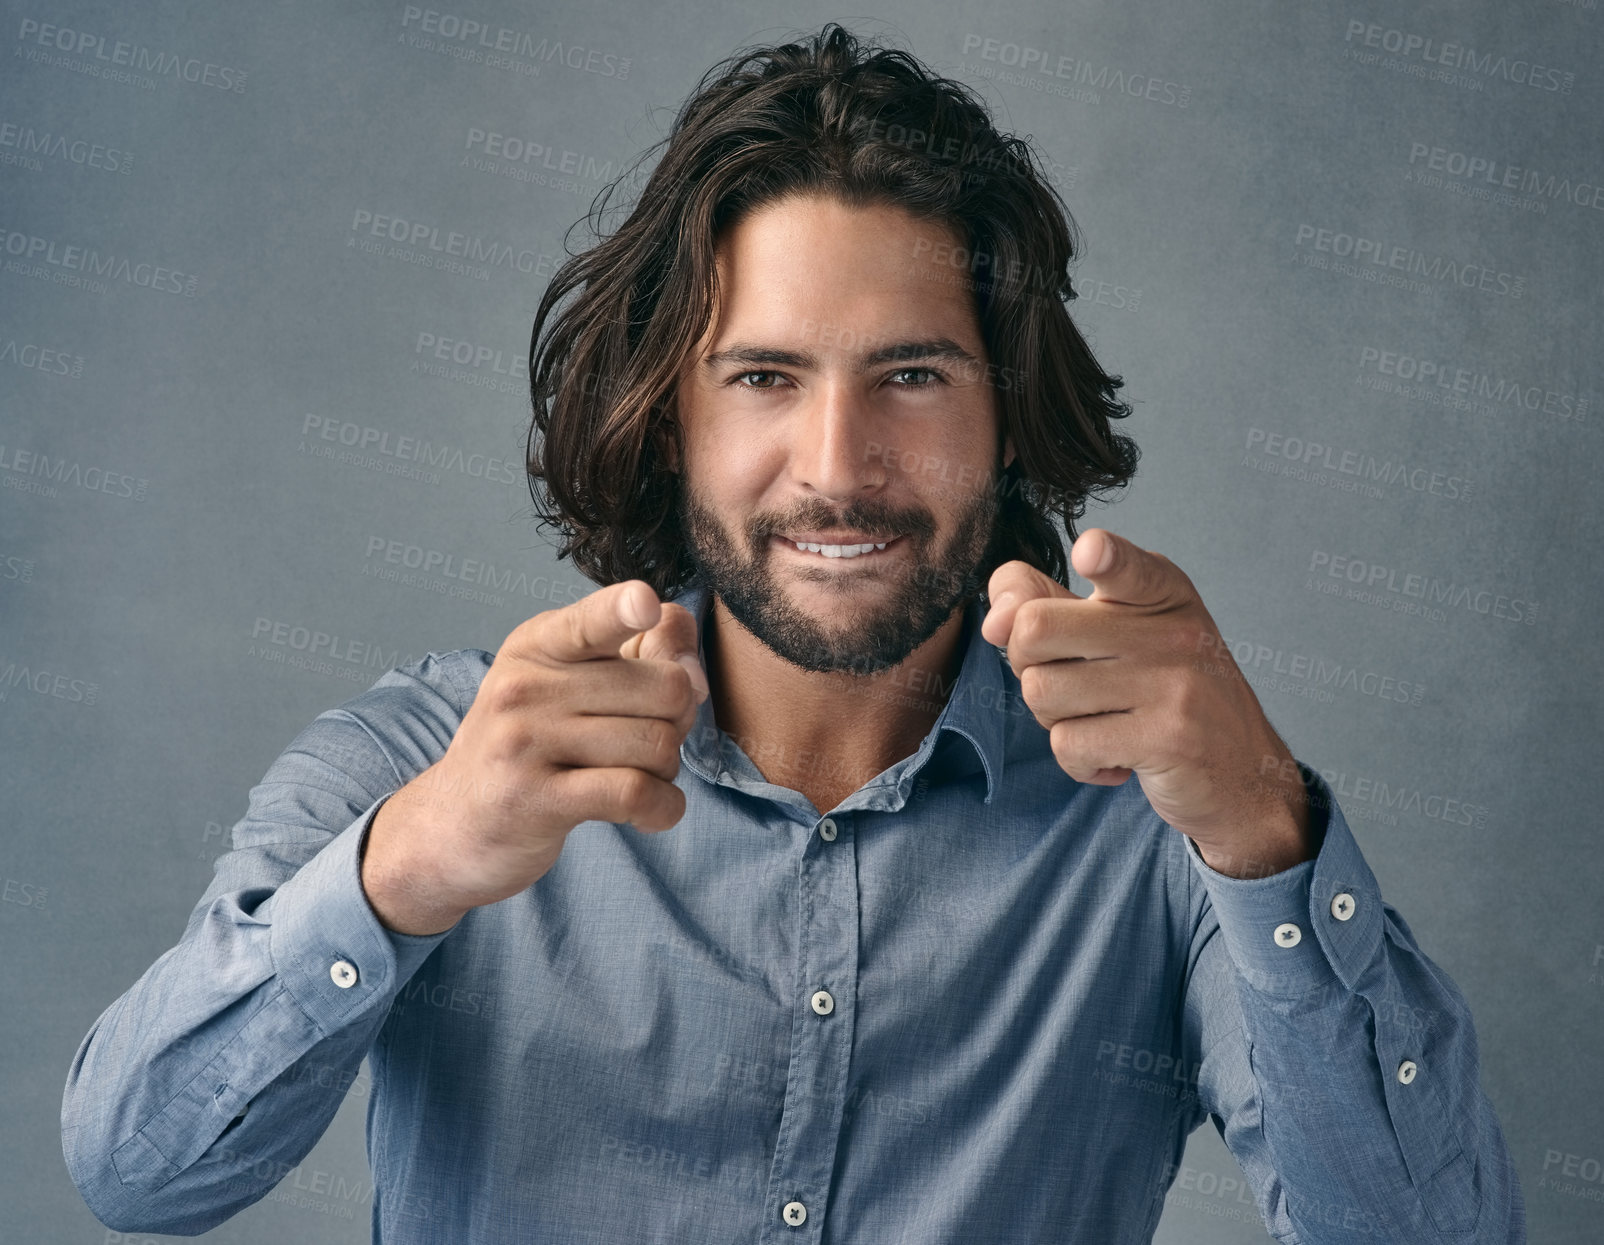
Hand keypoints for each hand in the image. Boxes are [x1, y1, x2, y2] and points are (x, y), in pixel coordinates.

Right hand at [361, 580, 708, 932]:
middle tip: (651, 740)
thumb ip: (645, 652)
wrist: (453, 823)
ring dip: (668, 770)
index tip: (644, 604)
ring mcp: (526, 742)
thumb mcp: (572, 683)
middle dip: (680, 721)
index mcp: (540, 644)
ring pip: (658, 744)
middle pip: (665, 688)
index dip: (624, 607)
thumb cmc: (532, 745)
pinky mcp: (534, 799)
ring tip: (639, 776)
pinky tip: (653, 811)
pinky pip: (635, 793)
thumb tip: (696, 668)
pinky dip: (664, 807)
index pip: (593, 619)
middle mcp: (527, 686)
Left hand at [981, 529, 1312, 878]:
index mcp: (1159, 590)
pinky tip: (1116, 756)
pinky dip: (1078, 760)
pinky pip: (1068, 745)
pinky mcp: (1169, 739)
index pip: (1124, 565)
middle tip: (1073, 685)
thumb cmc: (1160, 692)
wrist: (1241, 772)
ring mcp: (1173, 685)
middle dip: (1028, 665)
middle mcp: (1170, 630)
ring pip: (1041, 692)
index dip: (1105, 555)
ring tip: (1102, 721)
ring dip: (1054, 719)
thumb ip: (1045, 606)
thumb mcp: (1115, 632)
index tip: (1091, 551)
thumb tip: (993, 620)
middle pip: (1033, 629)